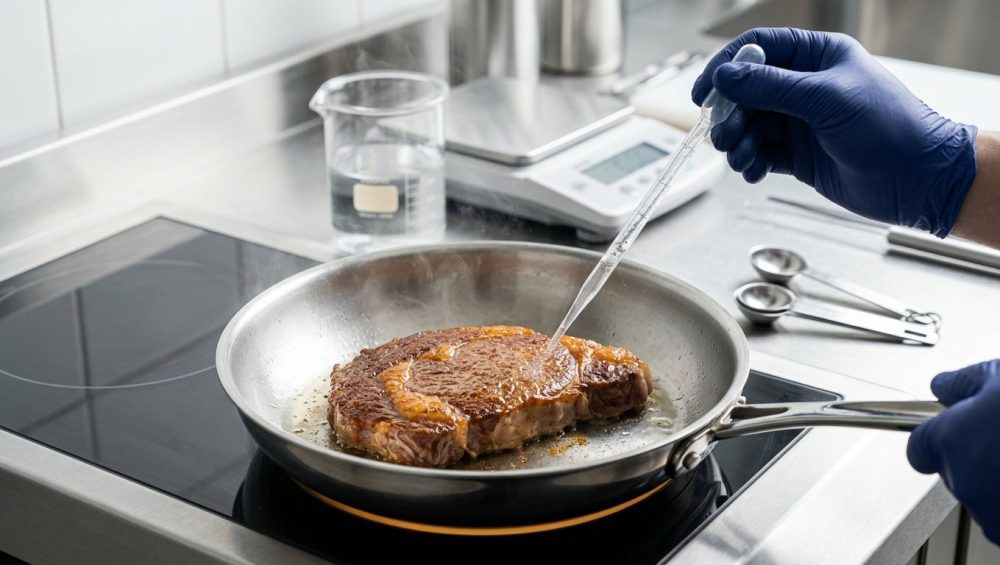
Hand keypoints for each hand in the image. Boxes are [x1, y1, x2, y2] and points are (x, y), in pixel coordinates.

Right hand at [691, 27, 977, 236]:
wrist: (919, 179)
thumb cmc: (890, 128)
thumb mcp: (826, 99)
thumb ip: (771, 87)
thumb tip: (726, 76)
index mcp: (817, 57)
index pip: (759, 49)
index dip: (726, 67)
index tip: (704, 91)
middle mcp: (805, 87)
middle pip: (747, 92)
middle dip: (730, 114)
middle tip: (722, 135)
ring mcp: (801, 122)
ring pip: (749, 126)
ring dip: (737, 143)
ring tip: (739, 158)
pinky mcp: (799, 156)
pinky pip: (760, 154)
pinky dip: (750, 163)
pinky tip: (753, 172)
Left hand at [907, 360, 999, 543]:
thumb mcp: (999, 376)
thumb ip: (962, 383)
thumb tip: (944, 386)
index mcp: (952, 441)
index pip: (919, 449)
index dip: (936, 438)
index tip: (949, 432)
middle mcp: (966, 481)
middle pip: (953, 473)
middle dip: (974, 458)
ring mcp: (994, 510)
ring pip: (983, 497)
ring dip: (998, 482)